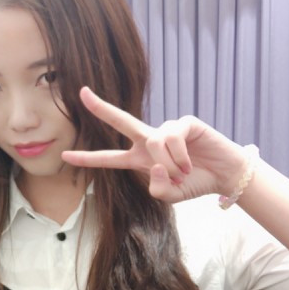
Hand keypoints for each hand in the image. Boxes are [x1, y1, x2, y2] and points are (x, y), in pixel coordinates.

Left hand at [61, 87, 247, 202]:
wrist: (224, 175)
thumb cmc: (195, 183)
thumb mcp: (170, 196)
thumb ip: (157, 189)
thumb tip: (156, 165)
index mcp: (139, 159)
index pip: (108, 158)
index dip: (87, 158)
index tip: (64, 155)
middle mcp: (148, 141)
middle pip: (121, 121)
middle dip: (101, 108)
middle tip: (82, 93)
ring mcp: (166, 129)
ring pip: (155, 144)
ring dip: (170, 164)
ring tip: (184, 173)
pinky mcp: (184, 123)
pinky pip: (172, 138)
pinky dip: (180, 155)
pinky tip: (191, 162)